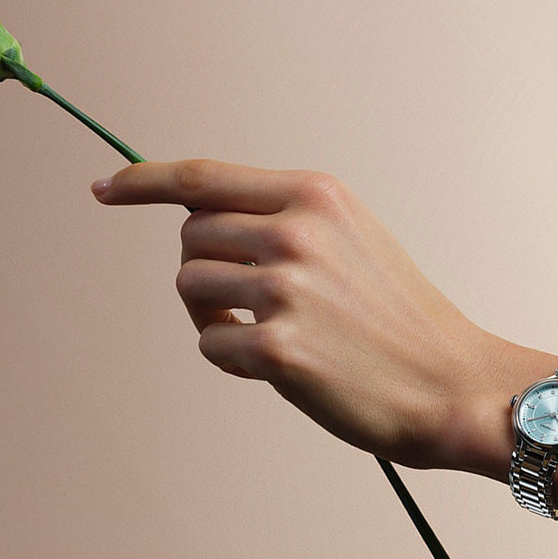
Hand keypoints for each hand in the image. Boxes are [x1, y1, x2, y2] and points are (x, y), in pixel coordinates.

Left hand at [91, 159, 552, 472]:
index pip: (204, 176)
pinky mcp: (277, 349)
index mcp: (315, 194)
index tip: (104, 188)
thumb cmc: (400, 315)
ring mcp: (286, 287)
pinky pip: (209, 342)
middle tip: (246, 301)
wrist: (453, 382)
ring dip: (212, 313)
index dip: (144, 180)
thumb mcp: (351, 237)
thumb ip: (284, 218)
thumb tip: (199, 221)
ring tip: (264, 333)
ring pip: (190, 287)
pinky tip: (274, 367)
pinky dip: (229, 358)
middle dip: (204, 268)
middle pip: (190, 236)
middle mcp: (296, 230)